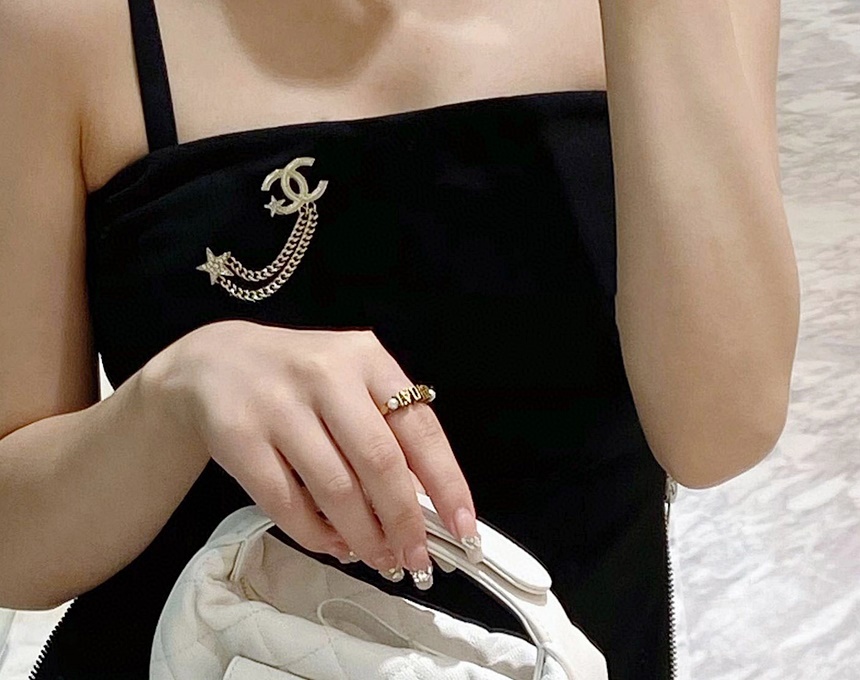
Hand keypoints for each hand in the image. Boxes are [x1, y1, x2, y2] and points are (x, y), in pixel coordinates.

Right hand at [145, 319, 479, 588]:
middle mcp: (325, 375)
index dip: (447, 483)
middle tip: (417, 559)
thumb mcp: (350, 383)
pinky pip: (287, 504)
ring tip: (380, 558)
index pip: (420, 426)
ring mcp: (278, 406)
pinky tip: (336, 545)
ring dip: (364, 536)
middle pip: (379, 462)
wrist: (213, 365)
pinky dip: (317, 535)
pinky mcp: (240, 438)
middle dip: (405, 521)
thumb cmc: (299, 380)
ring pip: (334, 489)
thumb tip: (426, 504)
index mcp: (366, 358)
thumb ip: (387, 429)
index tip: (464, 529)